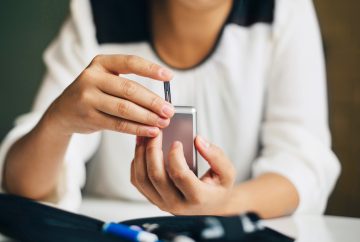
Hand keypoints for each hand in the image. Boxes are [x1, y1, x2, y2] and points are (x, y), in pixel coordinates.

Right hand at [45, 55, 174, 135]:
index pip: (130, 62)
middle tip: (169, 110)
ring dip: (147, 117)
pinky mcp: (88, 117)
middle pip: (130, 89)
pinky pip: (118, 124)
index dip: (151, 69)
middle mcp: (92, 77)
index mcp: (101, 63)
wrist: (63, 112)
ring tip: (163, 122)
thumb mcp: (105, 80)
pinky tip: (150, 131)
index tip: (169, 77)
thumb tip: (162, 101)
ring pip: (124, 109)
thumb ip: (128, 85)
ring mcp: (87, 98)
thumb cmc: (93, 94)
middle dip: (153, 101)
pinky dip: (137, 129)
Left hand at [131, 132, 235, 214]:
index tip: (176, 142)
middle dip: (152, 150)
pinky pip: (137, 181)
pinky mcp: (152, 198)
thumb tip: (198, 139)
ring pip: (142, 178)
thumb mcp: (227, 172)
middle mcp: (176, 204)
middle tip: (156, 132)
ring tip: (144, 136)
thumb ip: (216, 156)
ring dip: (140, 154)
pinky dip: (136, 163)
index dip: (175, 156)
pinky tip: (142, 148)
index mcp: (196, 197)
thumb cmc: (217, 187)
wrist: (210, 205)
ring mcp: (161, 203)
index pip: (180, 176)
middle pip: (156, 176)